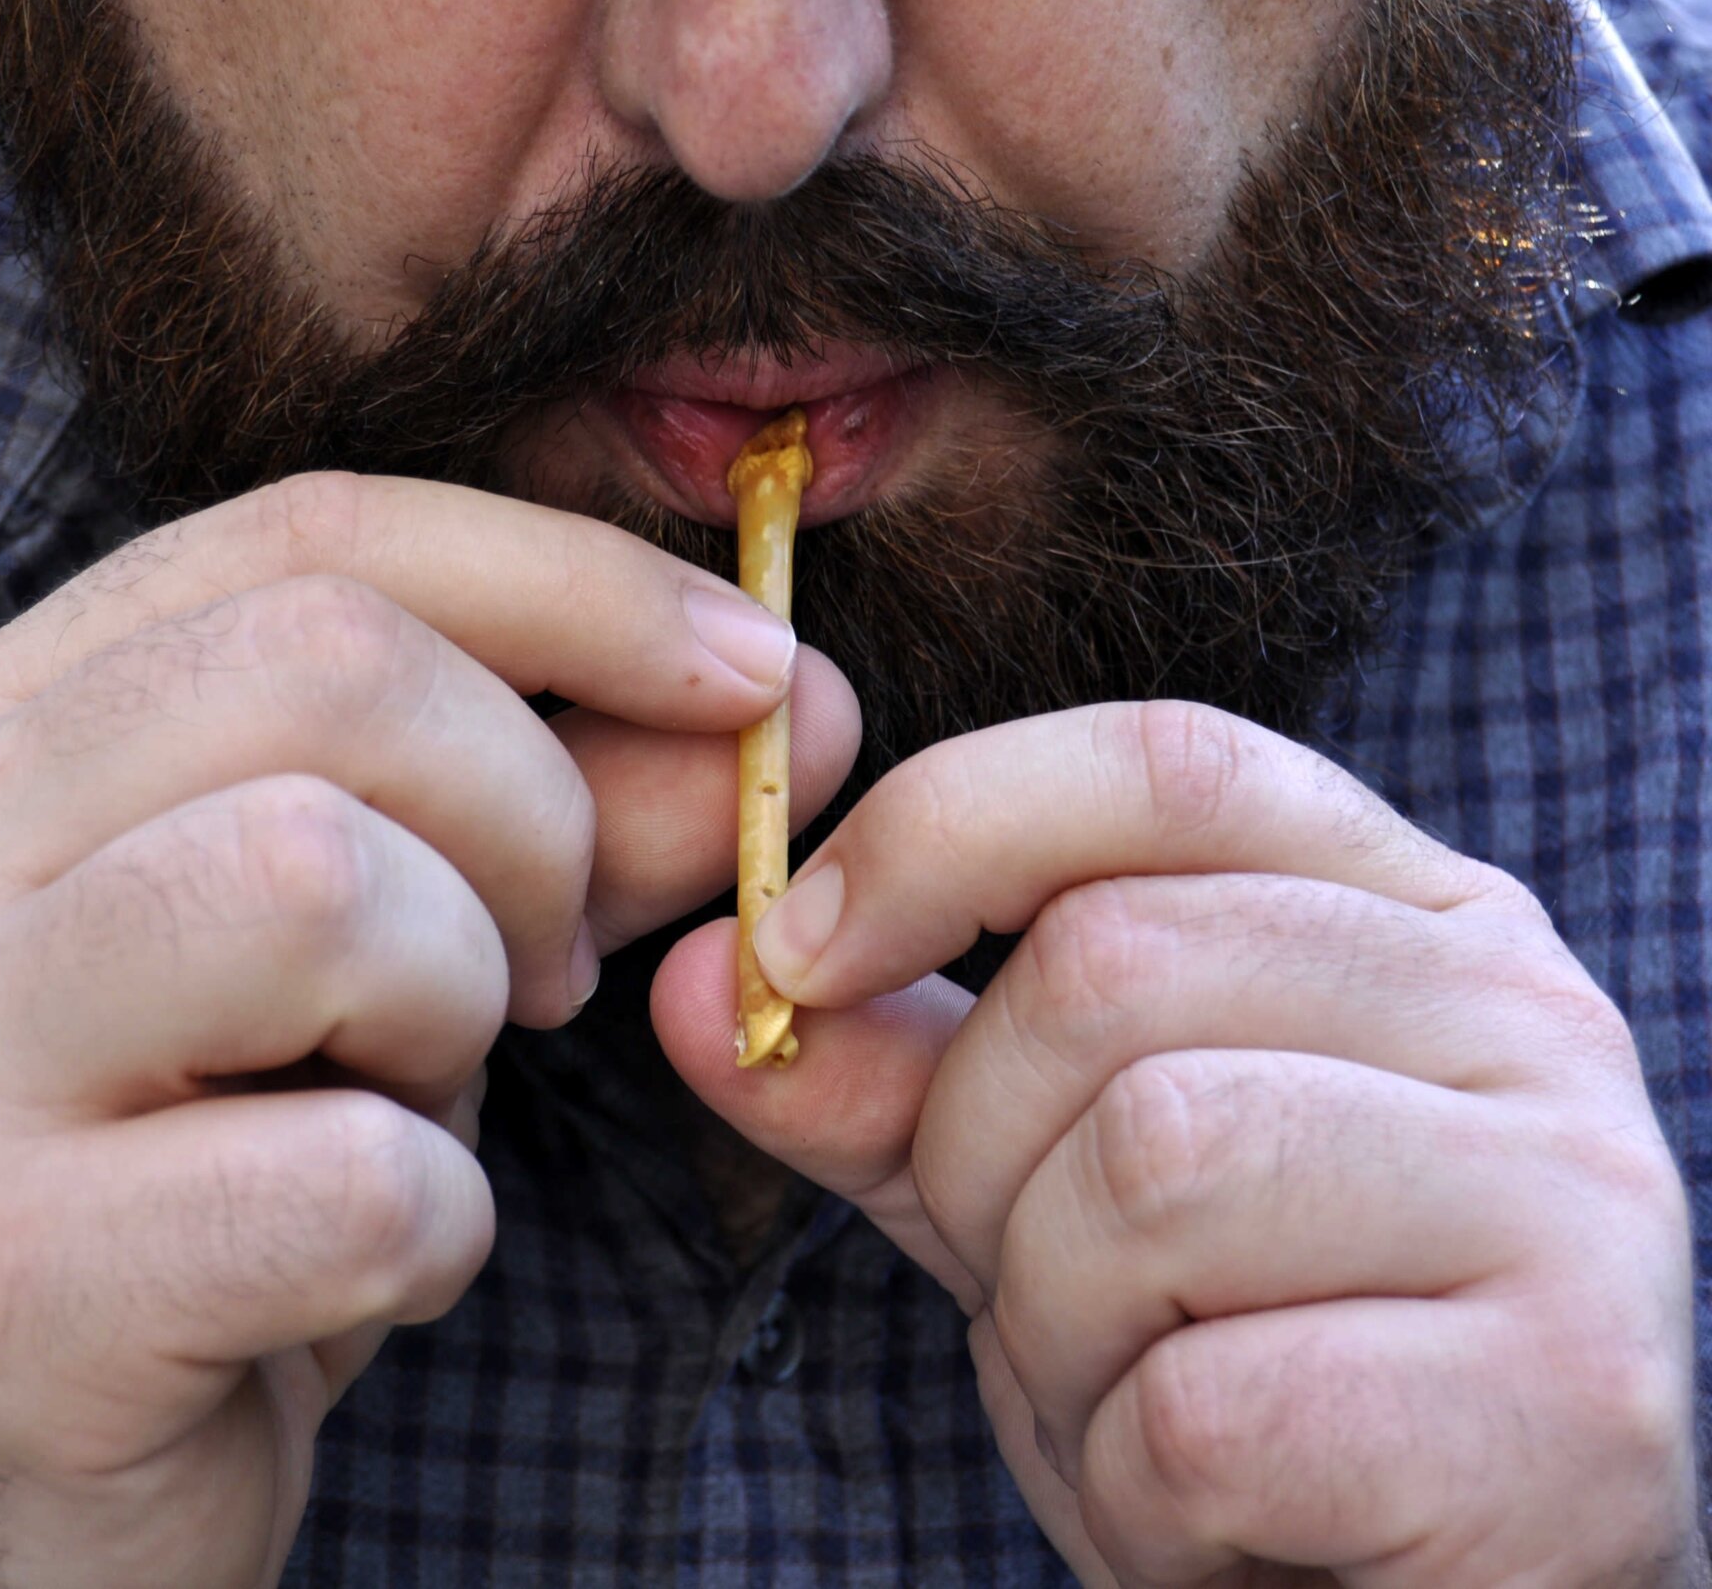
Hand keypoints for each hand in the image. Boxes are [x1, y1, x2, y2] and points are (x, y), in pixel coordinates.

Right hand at [0, 472, 858, 1588]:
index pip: (321, 536)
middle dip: (530, 815)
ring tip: (412, 1096)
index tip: (759, 672)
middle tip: (549, 964)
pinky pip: (349, 1177)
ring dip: (460, 1008)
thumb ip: (586, 804)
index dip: (578, 583)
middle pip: (334, 668)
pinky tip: (369, 1259)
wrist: (48, 1449)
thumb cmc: (246, 1147)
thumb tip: (783, 706)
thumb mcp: (422, 939)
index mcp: (18, 716)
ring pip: (322, 880)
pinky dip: (436, 1226)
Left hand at [657, 701, 1700, 1587]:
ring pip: (1153, 1166)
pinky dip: (1139, 1484)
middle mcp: (1521, 1011)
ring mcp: (1573, 1202)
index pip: (1162, 763)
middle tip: (1037, 1280)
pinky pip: (1210, 1406)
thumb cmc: (1234, 1355)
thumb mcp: (1037, 1179)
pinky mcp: (1569, 1411)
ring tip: (1140, 1391)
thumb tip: (702, 979)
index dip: (945, 827)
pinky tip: (1218, 1512)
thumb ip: (889, 1071)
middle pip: (1115, 966)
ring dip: (1061, 1326)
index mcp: (1407, 909)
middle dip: (982, 1152)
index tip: (794, 951)